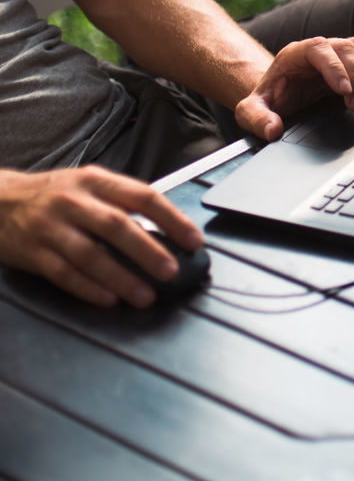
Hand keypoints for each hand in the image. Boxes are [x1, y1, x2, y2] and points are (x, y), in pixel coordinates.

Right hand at [0, 166, 203, 306]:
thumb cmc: (56, 196)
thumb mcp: (90, 186)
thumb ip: (123, 204)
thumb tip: (168, 233)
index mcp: (96, 181)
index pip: (143, 196)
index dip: (172, 219)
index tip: (194, 241)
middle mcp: (74, 201)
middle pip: (116, 226)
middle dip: (147, 251)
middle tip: (171, 272)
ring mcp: (51, 227)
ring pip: (90, 254)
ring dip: (121, 278)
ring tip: (145, 296)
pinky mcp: (32, 252)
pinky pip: (63, 273)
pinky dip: (88, 288)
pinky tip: (109, 300)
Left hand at [235, 36, 353, 141]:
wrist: (280, 95)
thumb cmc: (270, 101)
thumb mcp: (252, 111)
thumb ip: (256, 119)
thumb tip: (272, 130)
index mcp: (295, 54)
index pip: (318, 49)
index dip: (334, 67)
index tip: (344, 90)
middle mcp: (319, 48)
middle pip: (345, 47)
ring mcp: (339, 52)